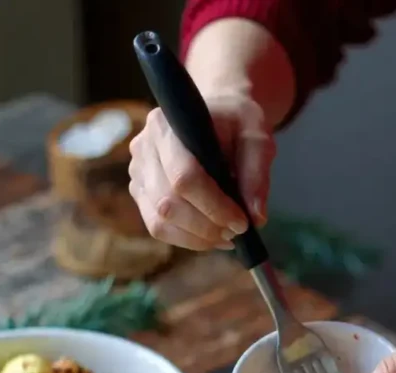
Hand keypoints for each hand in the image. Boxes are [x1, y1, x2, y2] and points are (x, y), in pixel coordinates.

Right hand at [128, 93, 274, 250]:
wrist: (215, 112)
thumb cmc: (235, 123)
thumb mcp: (257, 138)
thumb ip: (257, 175)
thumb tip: (255, 218)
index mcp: (169, 125)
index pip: (184, 177)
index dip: (213, 207)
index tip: (241, 222)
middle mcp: (145, 148)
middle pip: (168, 204)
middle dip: (207, 227)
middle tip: (235, 232)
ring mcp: (138, 172)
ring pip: (160, 222)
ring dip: (197, 238)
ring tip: (225, 237)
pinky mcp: (140, 192)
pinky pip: (158, 228)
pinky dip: (187, 239)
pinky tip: (210, 236)